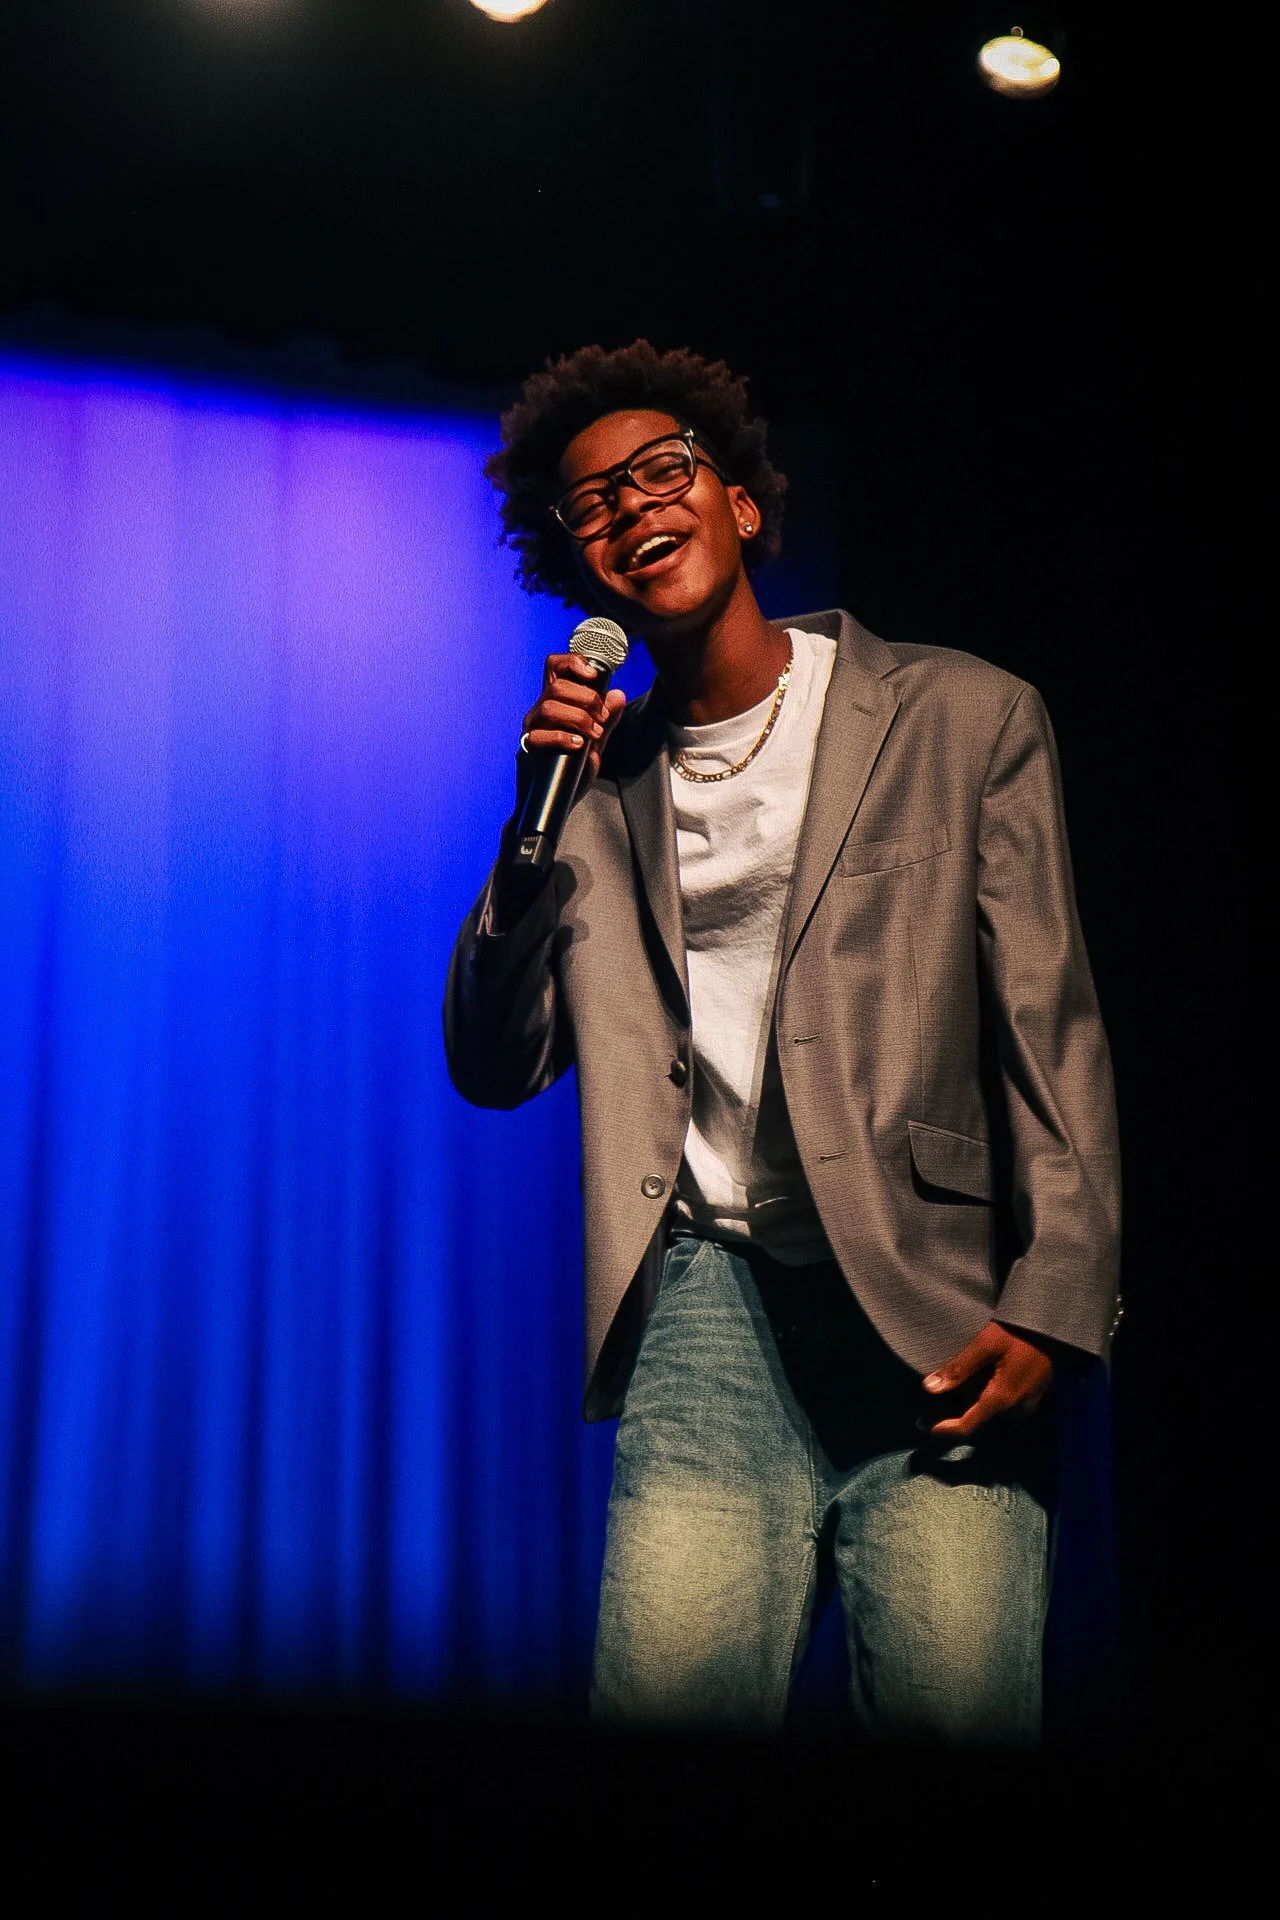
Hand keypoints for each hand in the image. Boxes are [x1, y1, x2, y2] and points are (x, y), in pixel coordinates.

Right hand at [522, 653, 626, 788]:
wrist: (558, 802)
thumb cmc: (572, 770)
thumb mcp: (596, 743)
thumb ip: (607, 720)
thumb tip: (618, 695)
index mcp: (556, 703)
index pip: (555, 668)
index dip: (572, 662)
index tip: (594, 674)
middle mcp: (540, 712)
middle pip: (557, 686)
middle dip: (586, 698)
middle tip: (602, 717)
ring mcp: (532, 729)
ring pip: (549, 707)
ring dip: (578, 717)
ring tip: (594, 734)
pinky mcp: (527, 750)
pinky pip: (540, 736)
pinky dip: (563, 737)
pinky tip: (579, 746)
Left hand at [922, 1322, 1053, 1437]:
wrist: (1053, 1325)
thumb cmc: (1018, 1332)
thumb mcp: (984, 1345)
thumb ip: (958, 1368)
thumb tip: (930, 1388)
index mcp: (1002, 1398)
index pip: (969, 1425)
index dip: (947, 1429)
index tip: (927, 1427)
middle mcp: (1018, 1406)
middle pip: (981, 1413)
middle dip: (964, 1401)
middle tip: (949, 1378)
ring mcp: (1030, 1401)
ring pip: (995, 1406)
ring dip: (980, 1394)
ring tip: (973, 1370)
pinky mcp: (1036, 1392)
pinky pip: (1009, 1400)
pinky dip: (994, 1389)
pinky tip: (989, 1370)